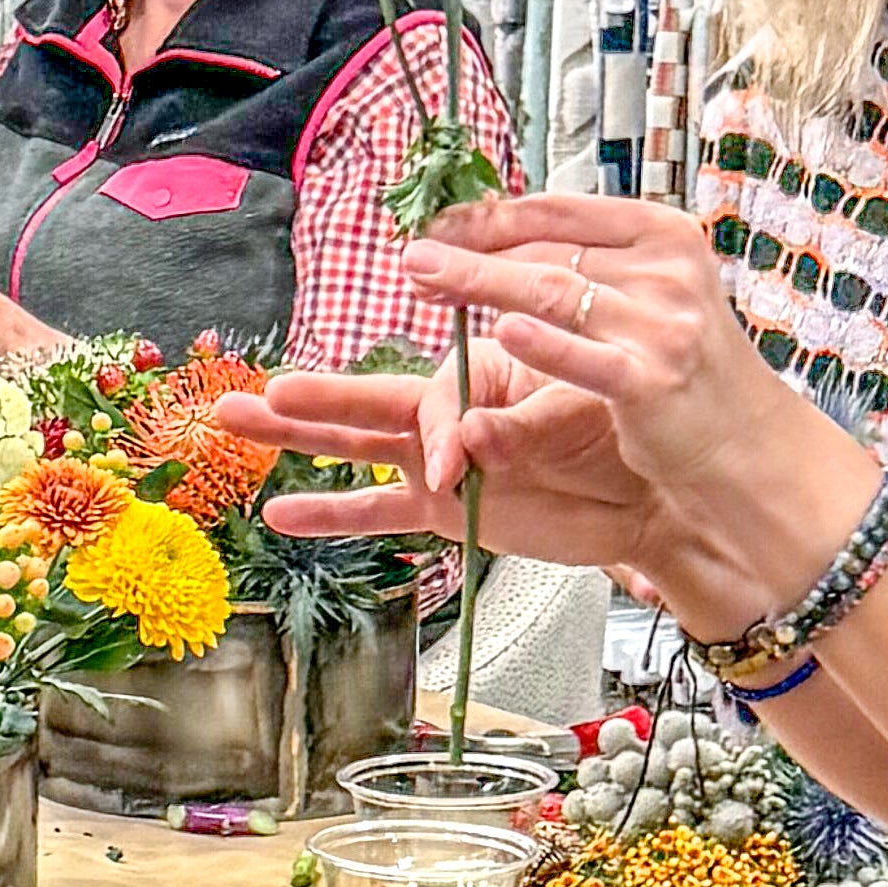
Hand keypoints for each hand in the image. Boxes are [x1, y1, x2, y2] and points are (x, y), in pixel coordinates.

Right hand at [224, 338, 691, 584]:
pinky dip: (333, 511)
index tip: (456, 464)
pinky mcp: (443, 511)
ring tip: (237, 422)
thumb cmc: (620, 435)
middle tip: (254, 393)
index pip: (435, 399)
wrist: (649, 500)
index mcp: (480, 374)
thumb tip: (469, 440)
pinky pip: (379, 512)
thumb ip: (519, 430)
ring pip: (357, 446)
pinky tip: (284, 512)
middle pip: (366, 402)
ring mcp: (439, 464)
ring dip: (299, 439)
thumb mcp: (574, 420)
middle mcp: (449, 415)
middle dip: (310, 398)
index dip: (437, 431)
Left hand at [396, 197, 871, 634]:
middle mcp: (666, 269)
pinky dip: (539, 343)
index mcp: (663, 234)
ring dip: (476, 282)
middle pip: (545, 250)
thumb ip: (597, 267)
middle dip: (471, 251)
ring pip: (549, 291)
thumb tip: (510, 239)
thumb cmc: (691, 376)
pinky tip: (497, 333)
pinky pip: (582, 356)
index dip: (491, 216)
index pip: (558, 212)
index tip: (443, 225)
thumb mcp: (653, 300)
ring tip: (422, 278)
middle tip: (414, 255)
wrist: (748, 449)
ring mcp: (661, 323)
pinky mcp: (652, 379)